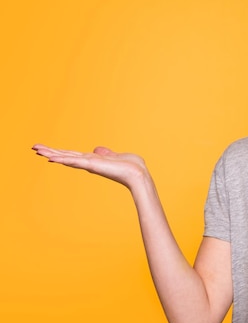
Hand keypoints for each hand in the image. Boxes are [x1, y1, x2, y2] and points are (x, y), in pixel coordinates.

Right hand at [32, 144, 149, 188]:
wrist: (138, 174)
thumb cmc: (131, 166)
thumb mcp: (115, 156)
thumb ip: (105, 153)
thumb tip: (96, 149)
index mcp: (93, 160)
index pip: (73, 155)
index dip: (60, 152)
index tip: (47, 149)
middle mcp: (89, 163)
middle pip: (65, 156)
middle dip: (50, 152)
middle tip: (34, 148)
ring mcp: (89, 164)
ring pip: (66, 158)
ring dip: (51, 153)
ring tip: (37, 150)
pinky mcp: (92, 165)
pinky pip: (75, 161)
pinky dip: (63, 159)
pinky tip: (51, 158)